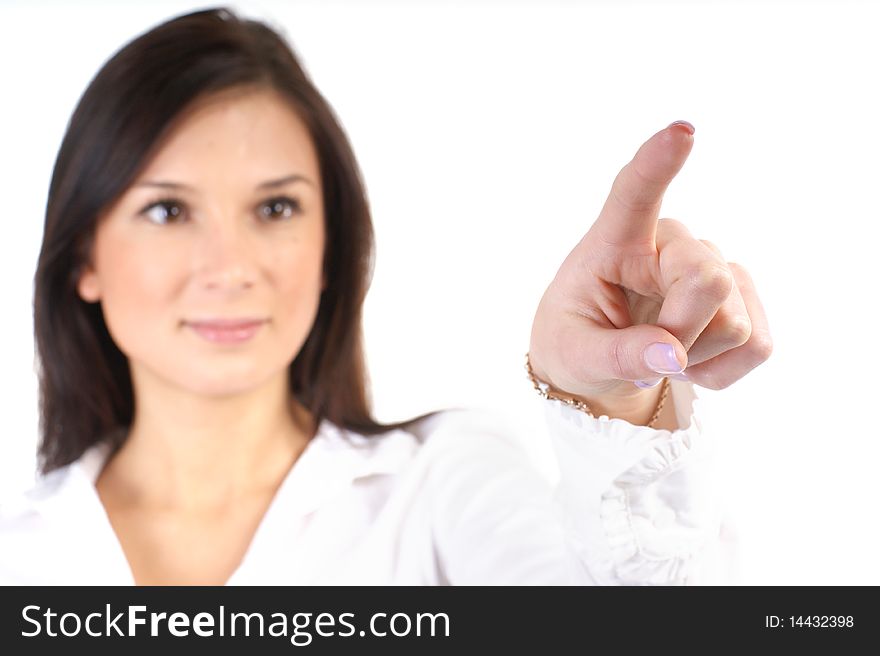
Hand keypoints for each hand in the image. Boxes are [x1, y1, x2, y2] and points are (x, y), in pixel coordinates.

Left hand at [528, 121, 772, 407]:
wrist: (599, 363)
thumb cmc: (576, 341)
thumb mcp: (573, 355)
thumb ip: (613, 354)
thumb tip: (670, 354)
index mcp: (614, 241)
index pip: (634, 194)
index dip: (659, 163)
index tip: (682, 133)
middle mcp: (670, 242)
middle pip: (708, 281)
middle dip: (681, 334)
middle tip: (645, 353)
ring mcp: (712, 265)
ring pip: (734, 322)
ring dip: (695, 357)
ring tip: (659, 350)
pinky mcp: (745, 298)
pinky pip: (757, 345)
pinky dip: (721, 371)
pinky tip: (690, 359)